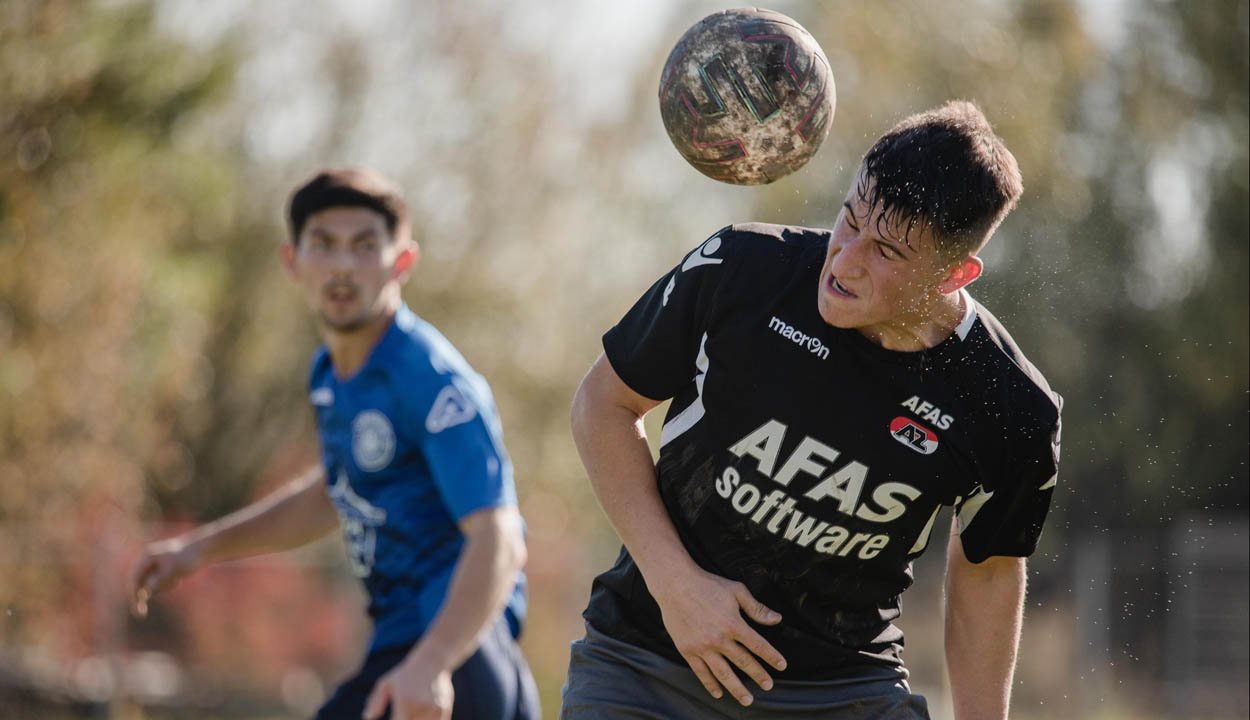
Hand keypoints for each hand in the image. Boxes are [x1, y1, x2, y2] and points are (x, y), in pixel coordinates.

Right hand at [130, 537, 199, 617]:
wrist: (204, 549)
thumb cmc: (188, 559)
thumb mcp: (172, 572)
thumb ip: (158, 582)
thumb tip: (144, 592)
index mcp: (147, 556)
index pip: (134, 579)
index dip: (134, 595)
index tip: (138, 609)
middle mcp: (148, 559)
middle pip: (140, 582)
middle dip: (149, 592)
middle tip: (144, 611)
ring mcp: (155, 563)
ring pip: (151, 584)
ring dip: (162, 587)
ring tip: (177, 579)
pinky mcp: (163, 568)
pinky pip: (160, 583)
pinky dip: (168, 585)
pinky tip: (179, 578)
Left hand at [363, 656, 453, 719]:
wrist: (432, 661)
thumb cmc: (405, 674)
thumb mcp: (386, 683)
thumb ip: (375, 701)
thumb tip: (367, 717)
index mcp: (405, 702)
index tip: (394, 717)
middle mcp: (420, 707)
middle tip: (402, 713)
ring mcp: (434, 710)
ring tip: (412, 710)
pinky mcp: (444, 711)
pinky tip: (421, 713)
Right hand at [650, 567, 786, 706]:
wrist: (675, 584)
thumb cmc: (707, 584)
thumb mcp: (736, 591)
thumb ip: (756, 608)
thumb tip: (777, 619)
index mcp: (733, 624)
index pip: (758, 645)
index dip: (771, 656)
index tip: (781, 666)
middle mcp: (719, 638)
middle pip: (743, 662)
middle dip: (758, 675)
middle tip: (768, 686)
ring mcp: (702, 646)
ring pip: (723, 673)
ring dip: (737, 688)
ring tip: (747, 700)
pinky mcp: (687, 650)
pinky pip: (701, 672)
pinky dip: (710, 684)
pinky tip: (718, 693)